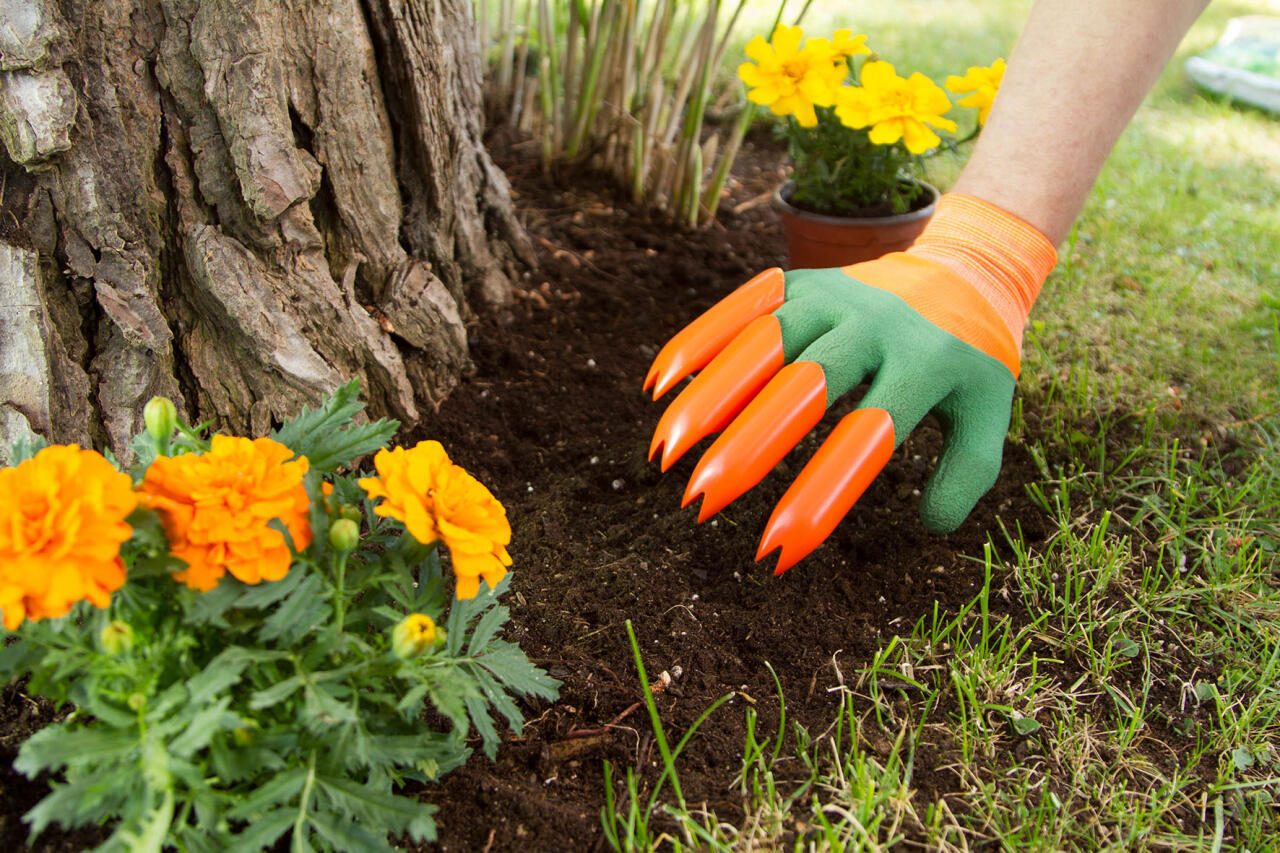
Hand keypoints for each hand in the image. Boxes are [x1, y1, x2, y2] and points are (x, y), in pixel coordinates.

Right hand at [643, 194, 1055, 573]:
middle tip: (700, 500)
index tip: (778, 549)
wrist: (964, 267)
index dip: (820, 494)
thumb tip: (930, 526)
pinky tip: (660, 384)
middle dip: (748, 446)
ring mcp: (831, 296)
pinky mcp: (800, 281)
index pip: (867, 437)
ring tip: (664, 453)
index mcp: (923, 361)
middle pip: (805, 385)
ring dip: (710, 398)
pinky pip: (742, 310)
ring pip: (763, 344)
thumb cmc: (968, 358)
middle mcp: (872, 323)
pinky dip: (700, 343)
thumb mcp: (989, 412)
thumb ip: (969, 471)